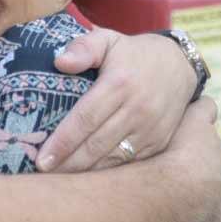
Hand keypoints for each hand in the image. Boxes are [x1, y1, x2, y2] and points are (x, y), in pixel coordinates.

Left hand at [36, 27, 195, 171]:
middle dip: (68, 163)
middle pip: (96, 144)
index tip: (41, 158)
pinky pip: (130, 164)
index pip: (85, 118)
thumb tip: (59, 62)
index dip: (62, 141)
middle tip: (42, 174)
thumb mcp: (107, 40)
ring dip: (85, 172)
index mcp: (119, 83)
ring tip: (59, 181)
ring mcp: (150, 129)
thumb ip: (83, 47)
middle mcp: (137, 109)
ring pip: (113, 159)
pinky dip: (108, 173)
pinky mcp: (159, 142)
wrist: (179, 65)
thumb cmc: (132, 54)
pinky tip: (87, 179)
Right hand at [165, 98, 220, 221]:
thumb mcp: (161, 120)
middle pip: (213, 152)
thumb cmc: (163, 154)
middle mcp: (220, 156)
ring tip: (179, 198)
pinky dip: (213, 221)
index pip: (206, 112)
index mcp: (204, 131)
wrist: (176, 189)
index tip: (194, 119)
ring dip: (204, 190)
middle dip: (199, 160)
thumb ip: (166, 110)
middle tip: (174, 170)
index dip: (200, 116)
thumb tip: (165, 98)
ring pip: (218, 185)